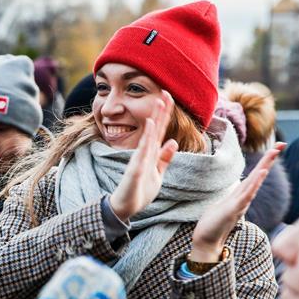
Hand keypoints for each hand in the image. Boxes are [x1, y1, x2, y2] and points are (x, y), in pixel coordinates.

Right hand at [110, 92, 178, 221]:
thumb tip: (173, 141)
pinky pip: (142, 154)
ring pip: (149, 137)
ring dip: (154, 121)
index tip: (170, 97)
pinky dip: (146, 141)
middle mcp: (144, 153)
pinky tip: (150, 129)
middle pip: (155, 129)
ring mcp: (139, 160)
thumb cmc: (140, 190)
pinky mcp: (136, 171)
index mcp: (151, 153)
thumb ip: (164, 157)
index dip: (165, 114)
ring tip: (158, 104)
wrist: (125, 207)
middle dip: (161, 111)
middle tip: (165, 91)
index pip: (160, 130)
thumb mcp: (157, 172)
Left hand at [190, 143, 284, 261]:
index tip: (276, 148)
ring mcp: (240, 204)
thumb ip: (235, 197)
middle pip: (258, 175)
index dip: (265, 162)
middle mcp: (244, 198)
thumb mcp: (225, 205)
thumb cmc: (214, 224)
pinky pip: (246, 195)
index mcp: (241, 195)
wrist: (207, 241)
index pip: (255, 175)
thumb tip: (241, 190)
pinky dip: (254, 185)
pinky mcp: (234, 210)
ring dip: (263, 168)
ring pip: (254, 183)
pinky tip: (260, 174)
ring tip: (272, 153)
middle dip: (269, 159)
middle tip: (281, 144)